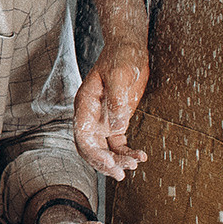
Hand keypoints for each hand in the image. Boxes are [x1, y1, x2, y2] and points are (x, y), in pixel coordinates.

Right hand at [72, 42, 149, 180]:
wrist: (130, 49)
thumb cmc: (122, 58)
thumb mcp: (120, 75)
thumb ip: (117, 101)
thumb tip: (117, 126)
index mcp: (85, 104)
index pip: (82, 135)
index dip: (93, 153)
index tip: (109, 163)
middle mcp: (90, 115)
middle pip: (91, 147)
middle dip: (104, 163)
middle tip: (121, 174)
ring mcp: (102, 120)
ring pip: (104, 149)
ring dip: (117, 161)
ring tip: (134, 164)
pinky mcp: (116, 122)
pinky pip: (118, 144)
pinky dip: (127, 153)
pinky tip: (140, 157)